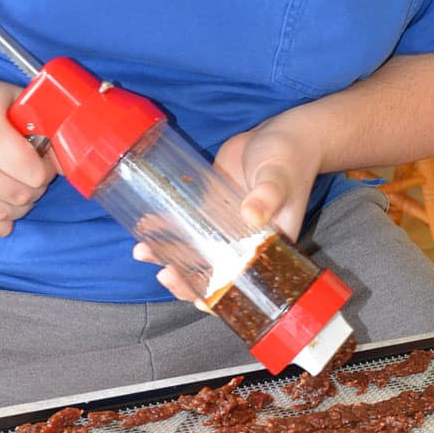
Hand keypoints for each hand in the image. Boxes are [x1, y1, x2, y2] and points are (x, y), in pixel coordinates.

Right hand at [0, 67, 57, 235]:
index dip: (46, 171)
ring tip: (13, 186)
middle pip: (22, 197)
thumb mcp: (6, 97)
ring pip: (3, 214)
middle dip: (34, 188)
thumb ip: (40, 122)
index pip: (35, 174)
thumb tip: (65, 156)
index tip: (41, 162)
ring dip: (17, 205)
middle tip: (27, 174)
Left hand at [132, 113, 321, 301]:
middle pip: (213, 274)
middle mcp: (246, 243)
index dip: (222, 296)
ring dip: (167, 256)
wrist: (281, 131)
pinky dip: (166, 229)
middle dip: (185, 280)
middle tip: (164, 273)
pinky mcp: (211, 208)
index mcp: (269, 247)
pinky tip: (145, 226)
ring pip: (194, 253)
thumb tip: (250, 215)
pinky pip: (186, 226)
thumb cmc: (291, 157)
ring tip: (142, 252)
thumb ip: (268, 195)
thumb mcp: (280, 176)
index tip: (199, 301)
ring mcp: (226, 227)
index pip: (244, 282)